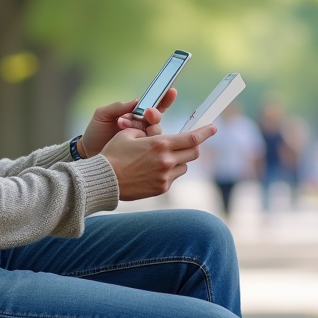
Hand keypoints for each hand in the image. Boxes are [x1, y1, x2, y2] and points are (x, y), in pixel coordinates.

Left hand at [78, 88, 176, 157]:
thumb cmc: (95, 133)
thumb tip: (136, 101)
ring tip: (121, 124)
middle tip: (146, 113)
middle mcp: (141, 127)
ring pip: (155, 133)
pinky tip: (132, 139)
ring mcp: (142, 141)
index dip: (164, 99)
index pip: (153, 106)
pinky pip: (151, 148)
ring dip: (142, 128)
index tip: (171, 91)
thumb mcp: (102, 115)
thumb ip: (117, 107)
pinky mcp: (141, 154)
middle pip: (157, 120)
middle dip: (154, 115)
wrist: (88, 152)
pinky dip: (144, 142)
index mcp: (134, 115)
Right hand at [100, 124, 215, 200]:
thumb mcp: (128, 134)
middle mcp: (166, 161)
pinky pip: (172, 178)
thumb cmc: (113, 154)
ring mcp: (165, 177)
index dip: (205, 132)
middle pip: (193, 153)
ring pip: (183, 166)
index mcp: (160, 144)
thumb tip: (156, 132)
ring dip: (178, 160)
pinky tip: (153, 170)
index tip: (213, 128)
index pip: (192, 138)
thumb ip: (147, 132)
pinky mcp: (161, 188)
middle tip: (187, 143)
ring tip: (162, 158)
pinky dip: (168, 172)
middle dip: (193, 146)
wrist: (105, 180)